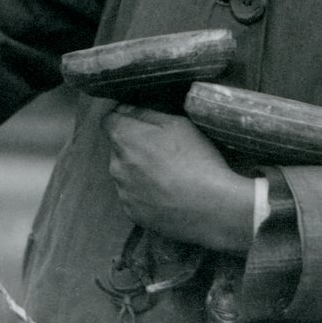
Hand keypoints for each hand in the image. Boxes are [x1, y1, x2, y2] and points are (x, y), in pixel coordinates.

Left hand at [101, 104, 255, 251]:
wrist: (212, 208)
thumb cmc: (197, 160)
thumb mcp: (176, 123)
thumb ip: (145, 112)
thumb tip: (125, 108)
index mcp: (123, 138)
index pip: (109, 121)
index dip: (124, 118)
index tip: (143, 124)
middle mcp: (115, 165)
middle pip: (118, 149)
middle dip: (134, 147)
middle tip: (163, 152)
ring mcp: (123, 192)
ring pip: (125, 174)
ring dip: (138, 172)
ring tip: (169, 177)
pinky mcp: (132, 214)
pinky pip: (133, 198)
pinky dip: (145, 195)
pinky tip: (167, 196)